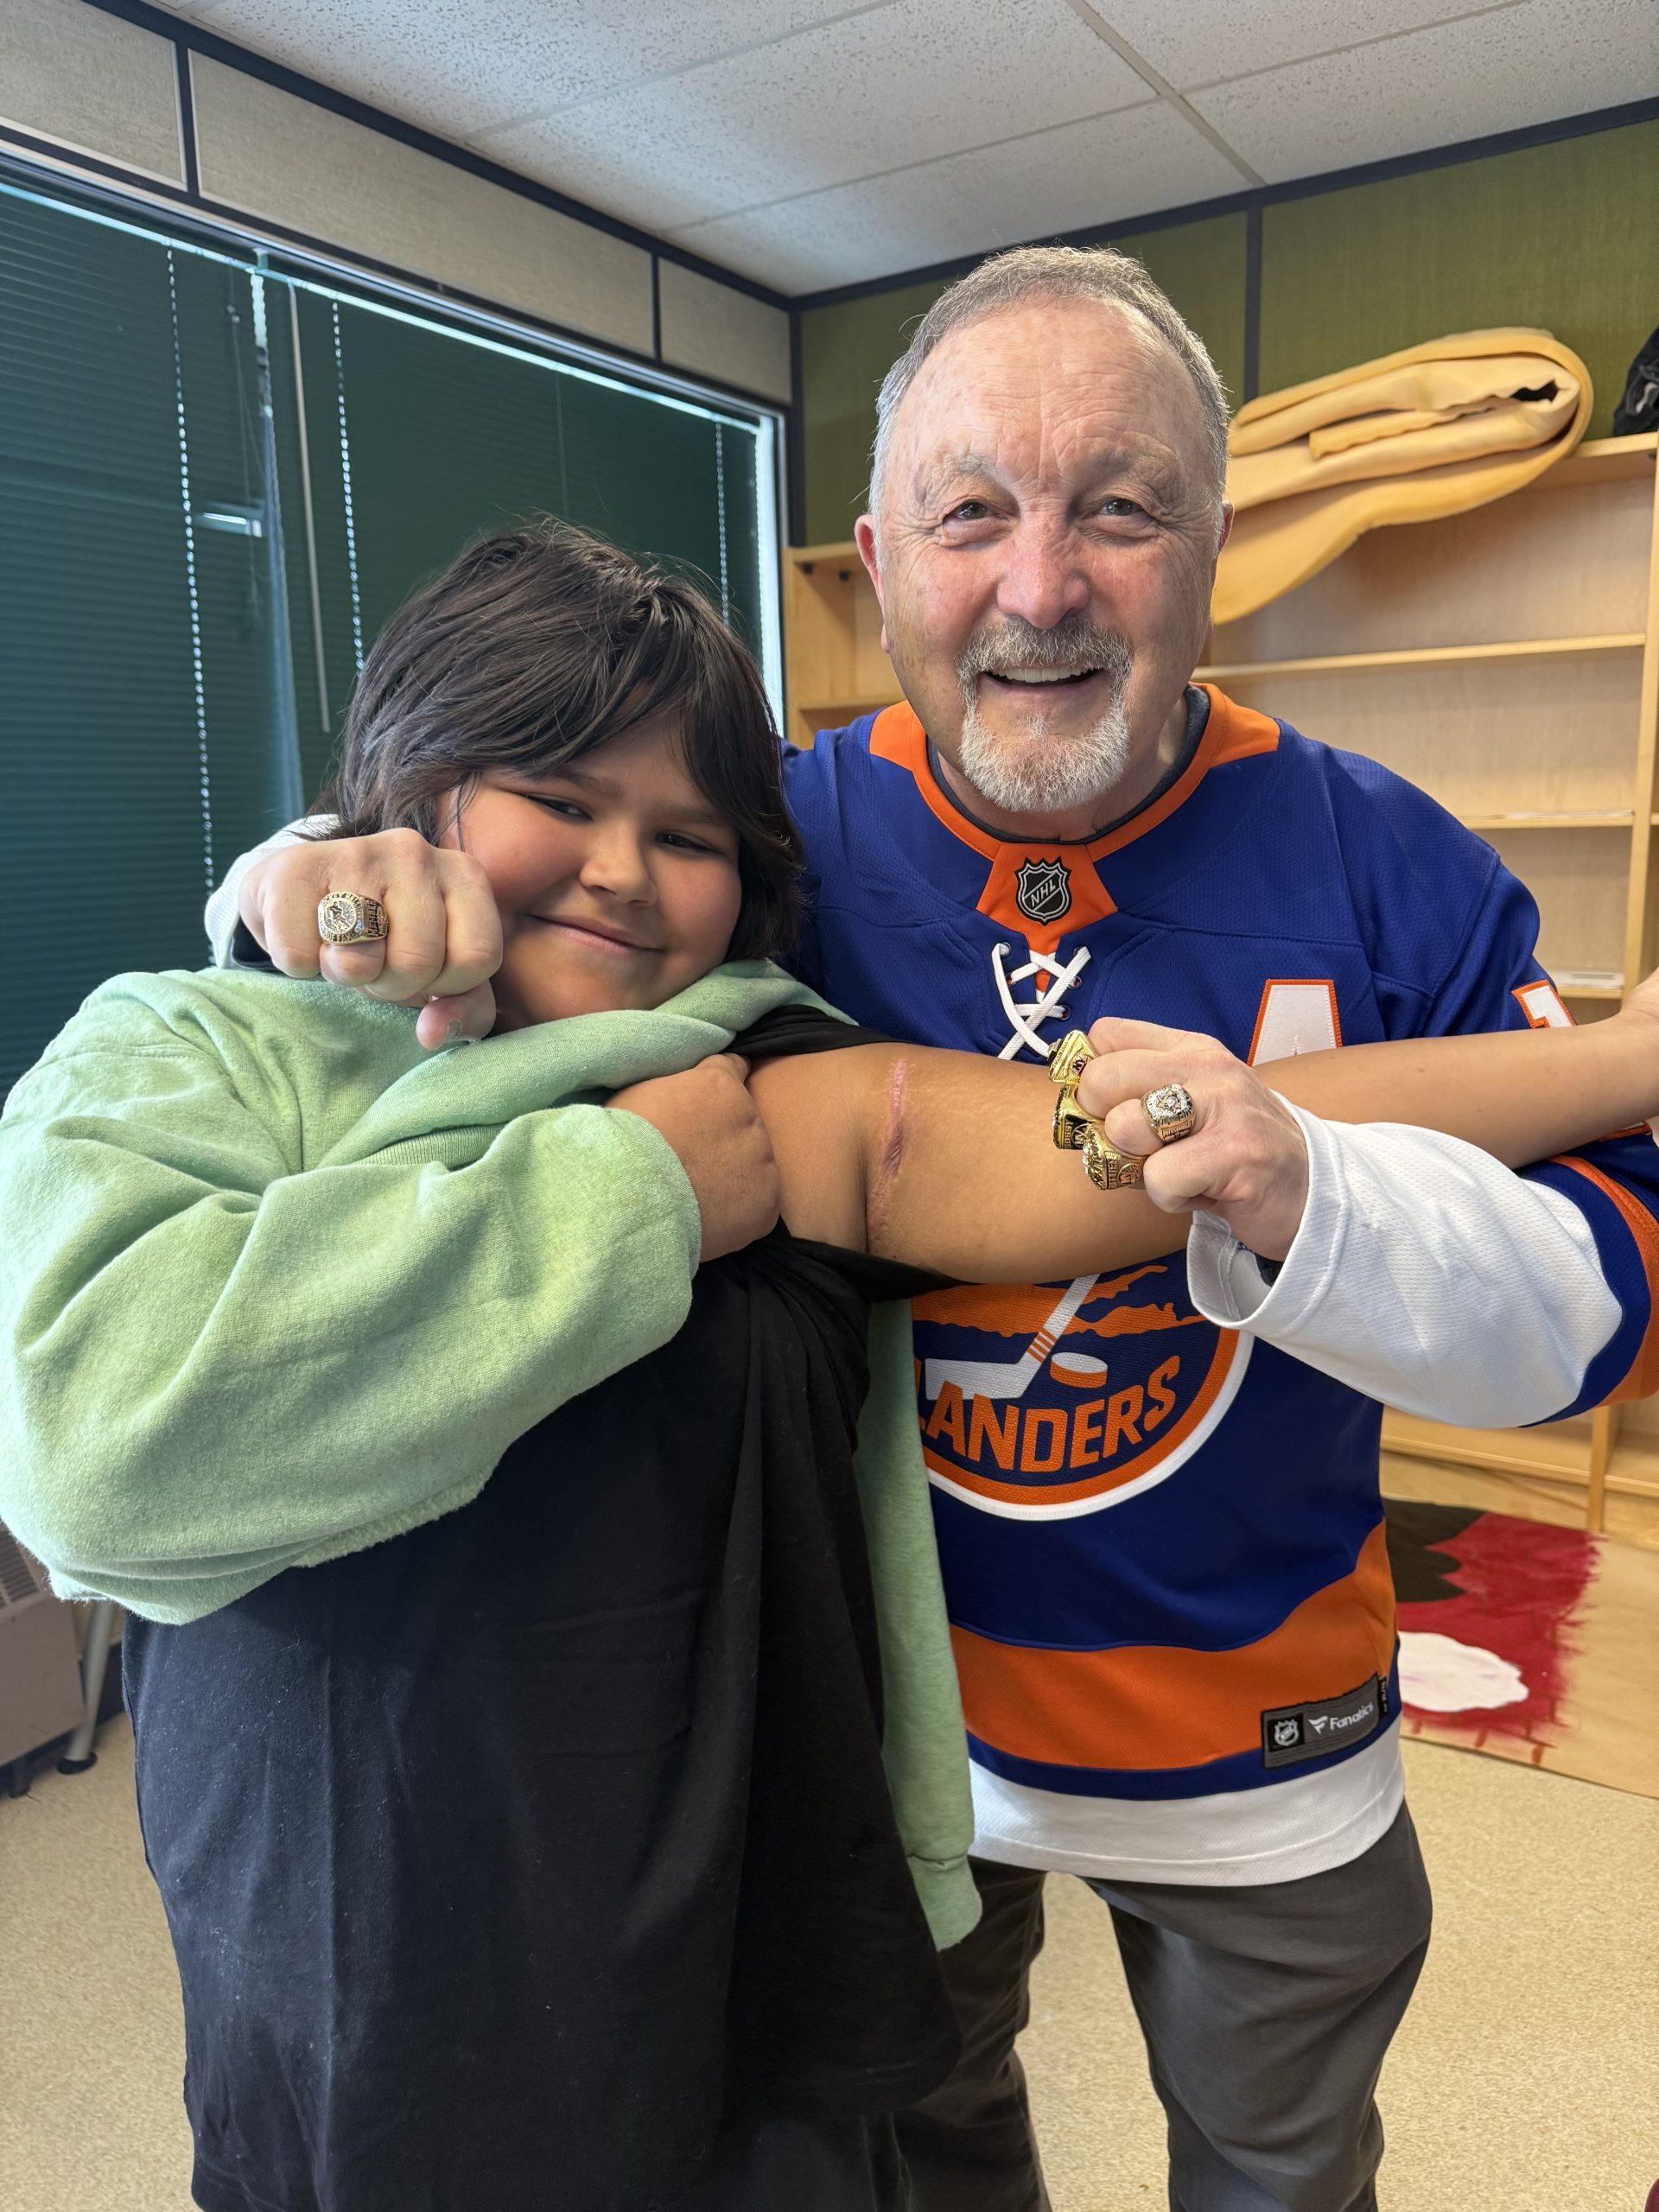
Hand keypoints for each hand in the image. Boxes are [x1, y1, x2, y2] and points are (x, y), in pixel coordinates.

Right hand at [238, 829, 501, 1047]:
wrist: (301, 892)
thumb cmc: (386, 938)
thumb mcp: (441, 975)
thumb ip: (463, 1010)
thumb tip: (430, 1033)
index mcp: (463, 874)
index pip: (477, 957)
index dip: (446, 985)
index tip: (423, 970)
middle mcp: (414, 851)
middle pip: (418, 962)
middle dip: (390, 983)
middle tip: (374, 961)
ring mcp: (355, 852)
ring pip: (358, 961)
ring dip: (344, 975)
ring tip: (342, 949)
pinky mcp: (295, 865)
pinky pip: (298, 956)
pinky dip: (298, 964)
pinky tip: (307, 935)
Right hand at [609, 1055, 779, 1262]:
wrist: (626, 1195)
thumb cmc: (621, 1142)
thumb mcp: (642, 1093)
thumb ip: (674, 1092)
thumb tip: (679, 1099)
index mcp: (719, 1084)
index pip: (735, 1068)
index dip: (720, 1090)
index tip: (713, 1101)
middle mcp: (749, 1117)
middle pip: (744, 1125)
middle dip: (723, 1139)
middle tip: (691, 1162)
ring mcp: (762, 1162)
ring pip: (754, 1166)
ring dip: (733, 1176)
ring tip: (697, 1196)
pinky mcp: (765, 1204)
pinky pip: (758, 1205)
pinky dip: (739, 1212)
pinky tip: (709, 1218)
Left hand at [1074, 1017, 1308, 1261]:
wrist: (1312, 1192)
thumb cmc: (1234, 1152)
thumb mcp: (1190, 1107)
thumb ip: (1137, 1094)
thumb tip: (1071, 1101)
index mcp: (1191, 1048)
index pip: (1105, 1036)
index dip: (1092, 1081)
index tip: (1112, 1111)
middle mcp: (1208, 1067)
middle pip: (1102, 1078)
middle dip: (1104, 1124)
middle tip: (1142, 1148)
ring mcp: (1226, 1106)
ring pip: (1125, 1127)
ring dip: (1141, 1167)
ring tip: (1179, 1170)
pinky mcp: (1237, 1153)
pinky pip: (1159, 1178)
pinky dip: (1170, 1198)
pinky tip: (1201, 1192)